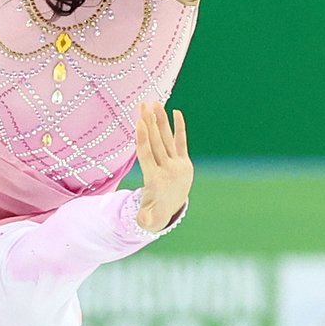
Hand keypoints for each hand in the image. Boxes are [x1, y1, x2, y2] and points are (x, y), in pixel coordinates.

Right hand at [134, 101, 191, 232]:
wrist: (173, 210)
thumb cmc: (152, 210)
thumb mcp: (147, 216)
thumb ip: (145, 217)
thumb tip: (143, 222)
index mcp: (155, 179)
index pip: (147, 155)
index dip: (143, 138)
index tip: (140, 122)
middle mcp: (168, 169)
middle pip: (156, 142)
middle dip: (149, 123)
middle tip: (143, 105)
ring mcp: (178, 164)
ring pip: (167, 139)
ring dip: (161, 120)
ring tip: (155, 103)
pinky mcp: (185, 162)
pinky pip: (181, 142)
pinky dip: (179, 127)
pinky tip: (176, 112)